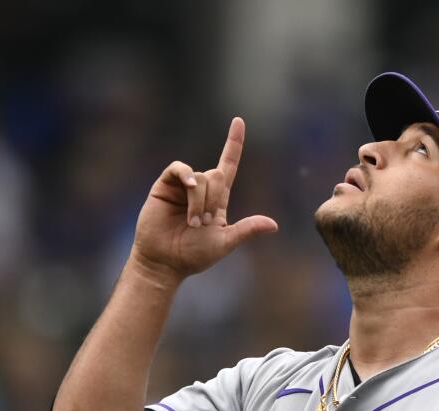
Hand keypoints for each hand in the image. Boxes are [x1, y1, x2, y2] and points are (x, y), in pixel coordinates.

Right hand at [131, 117, 277, 279]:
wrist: (165, 262)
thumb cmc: (194, 255)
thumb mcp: (225, 242)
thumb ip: (247, 230)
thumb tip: (274, 225)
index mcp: (218, 200)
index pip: (228, 165)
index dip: (234, 144)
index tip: (238, 121)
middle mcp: (201, 189)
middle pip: (218, 175)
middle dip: (215, 200)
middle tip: (204, 224)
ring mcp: (183, 187)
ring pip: (201, 177)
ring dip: (200, 202)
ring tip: (192, 223)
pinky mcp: (165, 186)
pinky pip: (179, 169)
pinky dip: (186, 176)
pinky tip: (189, 188)